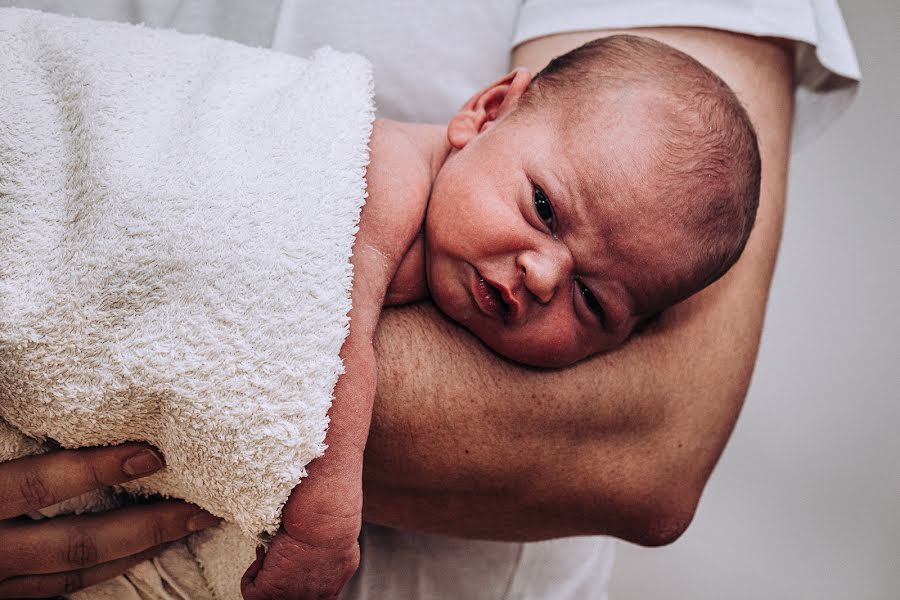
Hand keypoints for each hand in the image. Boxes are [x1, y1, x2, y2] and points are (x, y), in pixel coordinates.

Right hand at [0, 443, 220, 597]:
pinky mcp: (3, 598)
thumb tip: (11, 371)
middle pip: (76, 544)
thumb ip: (2, 433)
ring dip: (136, 552)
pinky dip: (103, 570)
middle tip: (199, 508)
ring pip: (74, 574)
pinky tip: (137, 553)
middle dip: (147, 526)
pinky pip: (58, 590)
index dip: (93, 470)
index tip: (151, 455)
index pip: (37, 486)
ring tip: (185, 528)